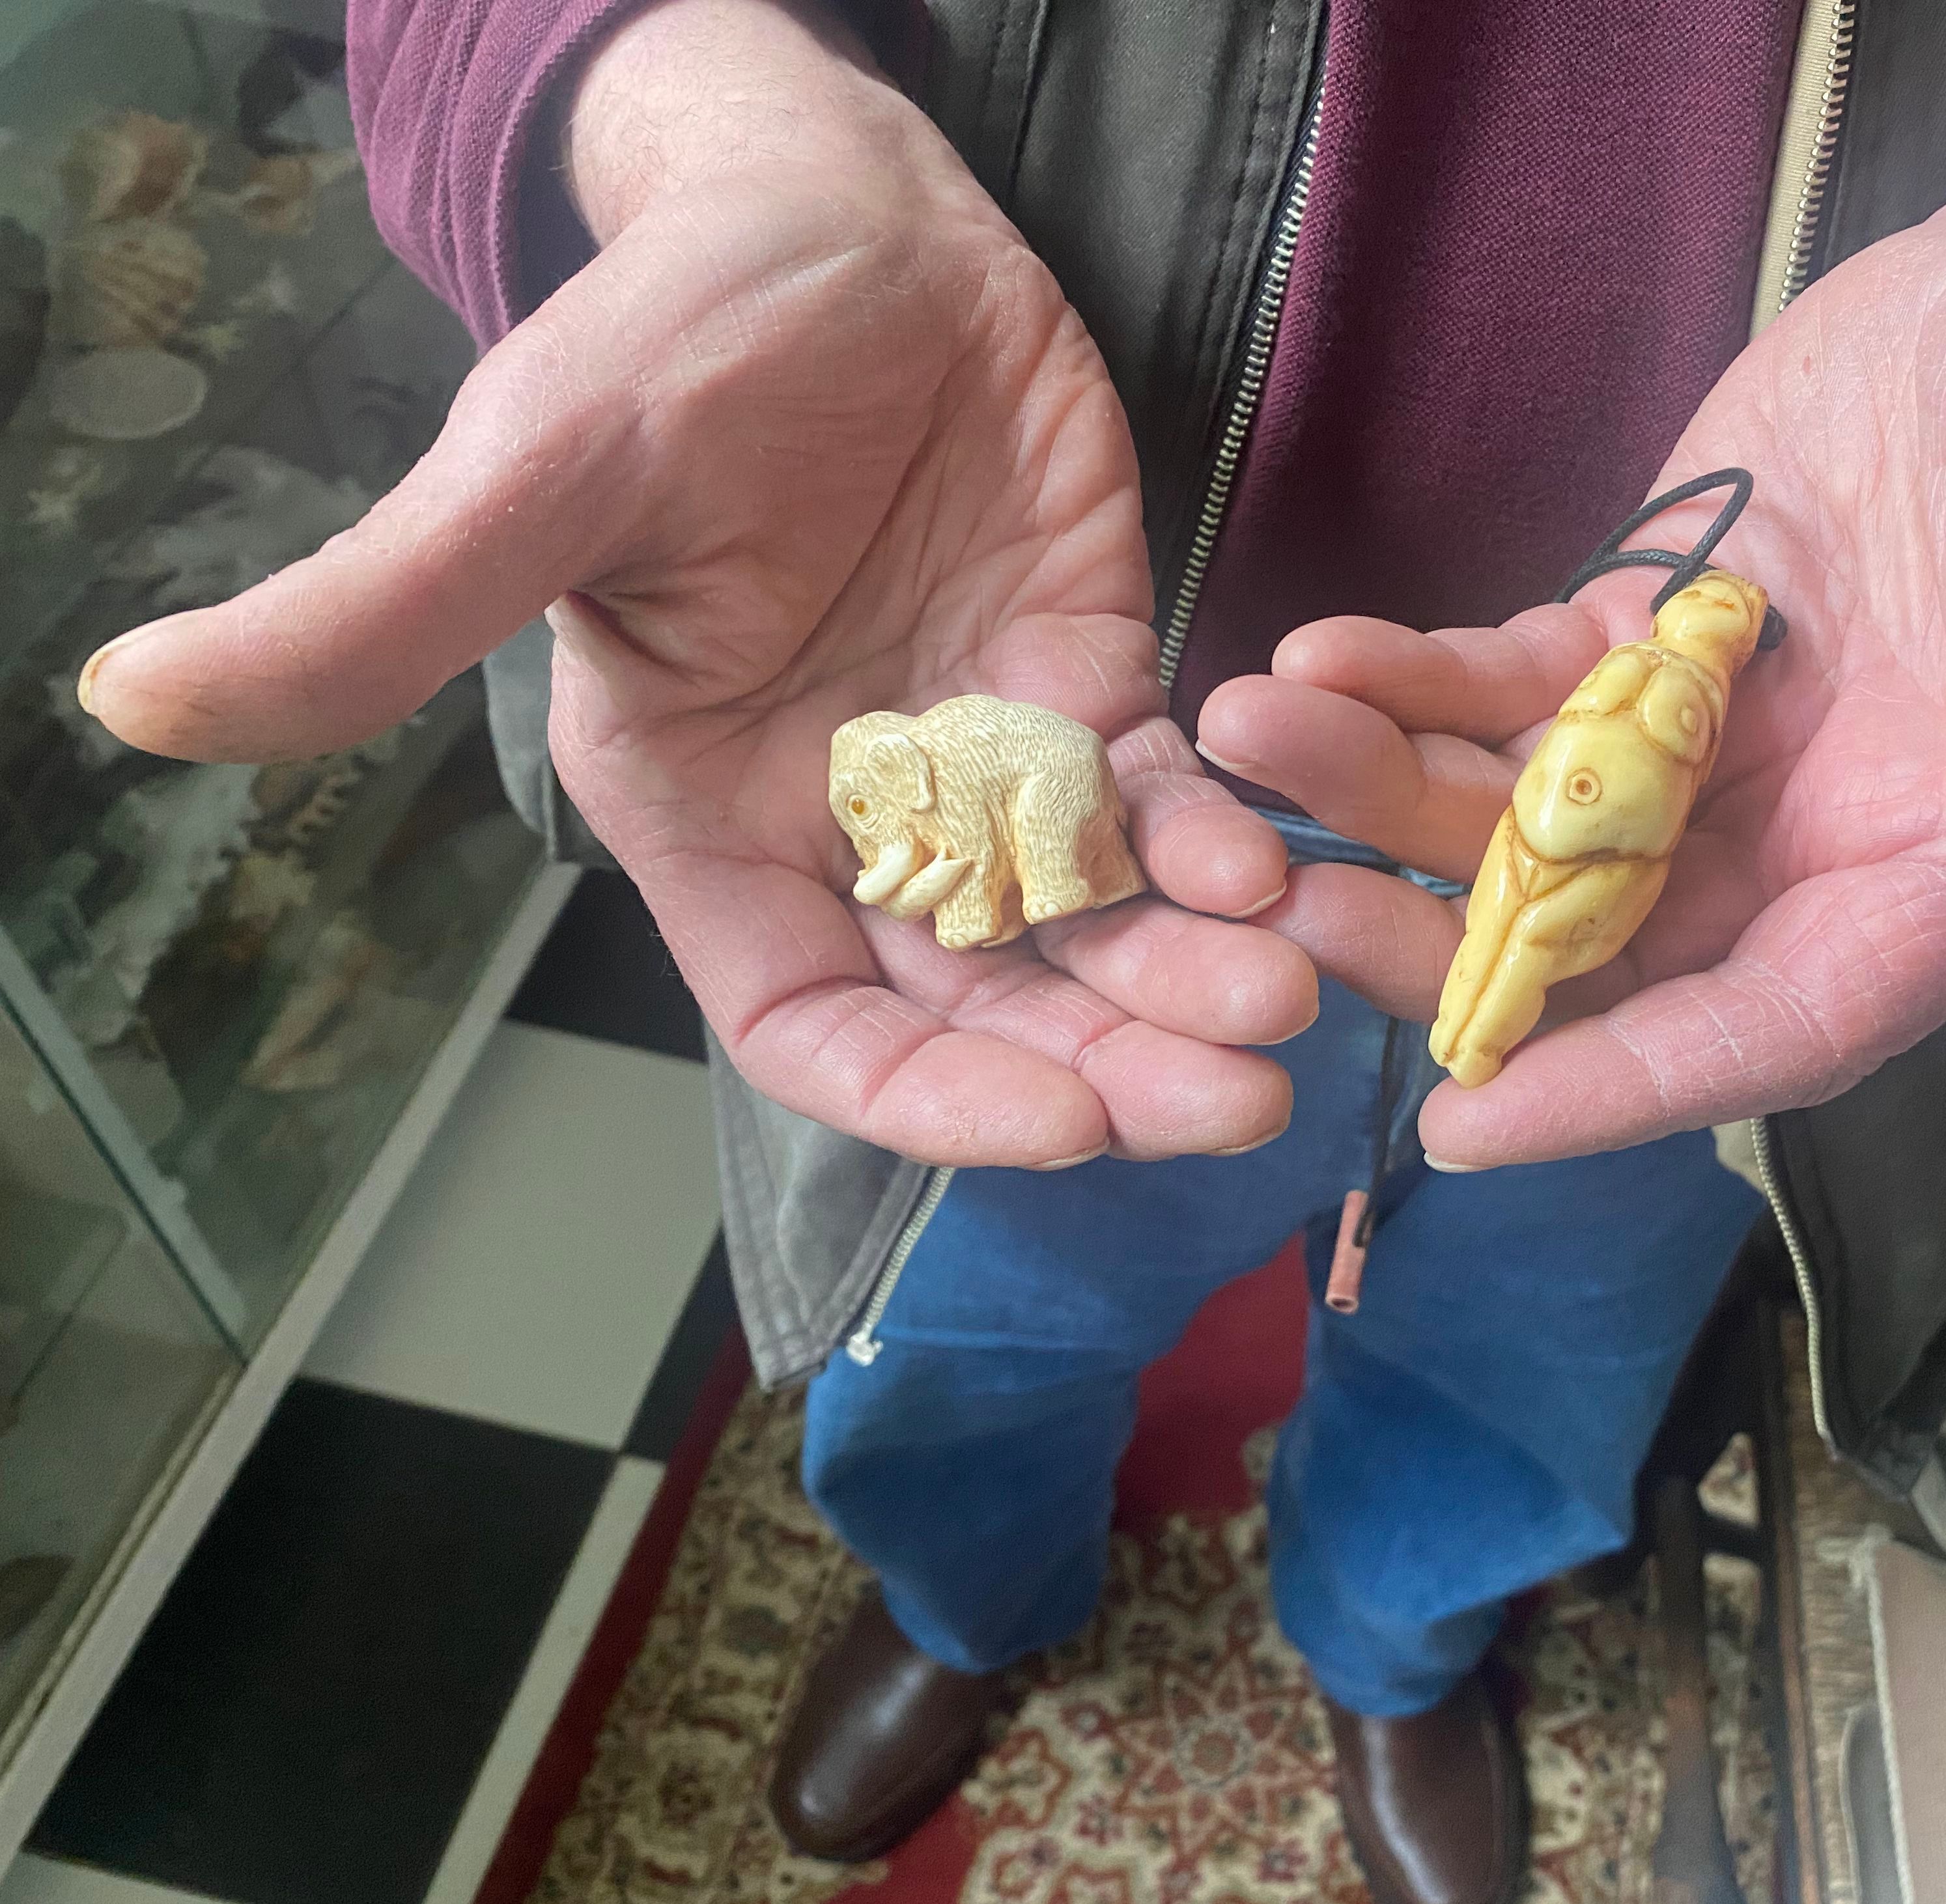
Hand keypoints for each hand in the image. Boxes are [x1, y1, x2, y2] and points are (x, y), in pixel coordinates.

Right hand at [78, 0, 1311, 1166]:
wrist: (835, 217)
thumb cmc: (669, 335)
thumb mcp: (534, 473)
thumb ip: (378, 609)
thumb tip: (131, 697)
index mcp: (714, 820)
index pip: (822, 1025)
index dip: (937, 1097)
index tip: (1065, 1125)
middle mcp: (855, 819)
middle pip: (989, 1006)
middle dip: (1109, 1065)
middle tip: (1240, 1094)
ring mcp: (980, 762)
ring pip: (1094, 929)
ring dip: (1191, 977)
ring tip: (1294, 992)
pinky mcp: (1081, 684)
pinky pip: (1161, 805)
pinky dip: (1218, 845)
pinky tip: (1275, 860)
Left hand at [1202, 68, 1945, 1168]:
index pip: (1792, 1016)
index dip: (1641, 1080)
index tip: (1473, 1123)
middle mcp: (1837, 822)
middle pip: (1627, 944)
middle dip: (1455, 945)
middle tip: (1280, 920)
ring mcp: (1741, 732)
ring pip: (1543, 818)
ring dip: (1397, 800)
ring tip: (1250, 745)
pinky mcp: (1668, 625)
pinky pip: (1524, 683)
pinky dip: (1423, 681)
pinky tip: (1313, 658)